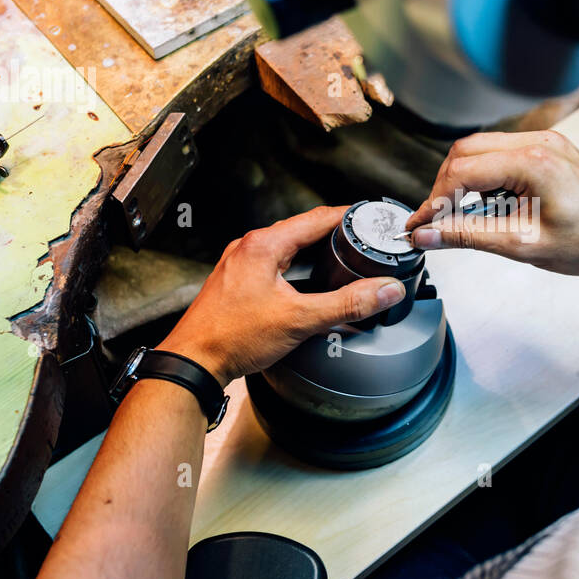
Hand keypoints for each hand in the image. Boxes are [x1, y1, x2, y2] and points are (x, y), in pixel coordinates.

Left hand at [160, 206, 405, 386]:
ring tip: (341, 258)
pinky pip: (273, 264)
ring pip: (287, 247)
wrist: (193, 362)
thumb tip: (385, 290)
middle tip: (362, 240)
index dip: (349, 216)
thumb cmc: (232, 337)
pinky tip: (307, 283)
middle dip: (335, 233)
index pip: (318, 218)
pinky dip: (297, 266)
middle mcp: (249, 248)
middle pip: (302, 230)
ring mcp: (240, 264)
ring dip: (315, 251)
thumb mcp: (300, 319)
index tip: (371, 219)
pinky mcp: (236, 281)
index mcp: (264, 245)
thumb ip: (347, 304)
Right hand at [404, 130, 578, 280]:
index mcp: (533, 162)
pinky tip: (483, 204)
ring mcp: (545, 142)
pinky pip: (502, 153)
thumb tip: (427, 236)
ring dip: (462, 180)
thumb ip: (468, 236)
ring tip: (455, 216)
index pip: (461, 172)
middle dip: (443, 186)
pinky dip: (484, 176)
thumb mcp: (523, 245)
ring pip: (481, 149)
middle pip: (465, 151)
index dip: (432, 200)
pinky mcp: (550, 150)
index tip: (418, 226)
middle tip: (431, 222)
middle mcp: (538, 142)